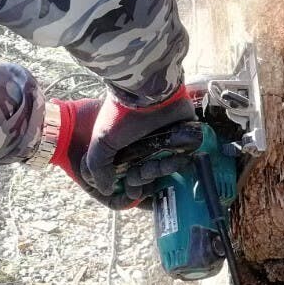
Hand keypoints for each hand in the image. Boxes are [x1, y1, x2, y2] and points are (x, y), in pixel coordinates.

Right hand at [49, 88, 200, 207]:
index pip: (131, 173)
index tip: (133, 192)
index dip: (132, 185)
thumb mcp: (103, 141)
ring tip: (166, 162)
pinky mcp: (184, 134)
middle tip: (147, 170)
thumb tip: (106, 189)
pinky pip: (185, 153)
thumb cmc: (123, 116)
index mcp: (126, 146)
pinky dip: (182, 159)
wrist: (147, 92)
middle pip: (149, 171)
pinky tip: (179, 158)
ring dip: (165, 168)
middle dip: (148, 176)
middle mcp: (145, 143)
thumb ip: (98, 166)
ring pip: (167, 165)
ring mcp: (165, 139)